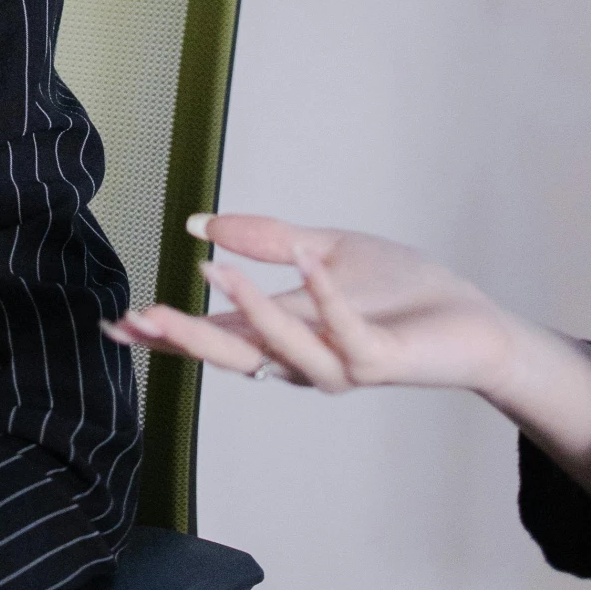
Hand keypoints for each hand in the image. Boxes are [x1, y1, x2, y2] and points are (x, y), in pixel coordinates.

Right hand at [100, 213, 519, 394]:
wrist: (474, 320)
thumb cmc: (403, 290)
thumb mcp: (324, 248)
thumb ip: (266, 238)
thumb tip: (199, 224)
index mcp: (282, 331)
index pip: (214, 334)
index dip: (165, 332)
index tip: (117, 323)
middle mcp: (302, 357)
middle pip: (233, 356)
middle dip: (186, 338)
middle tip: (143, 317)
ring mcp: (340, 365)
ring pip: (282, 352)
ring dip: (249, 311)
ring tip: (214, 268)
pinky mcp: (380, 361)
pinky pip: (346, 337)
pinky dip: (325, 300)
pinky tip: (309, 264)